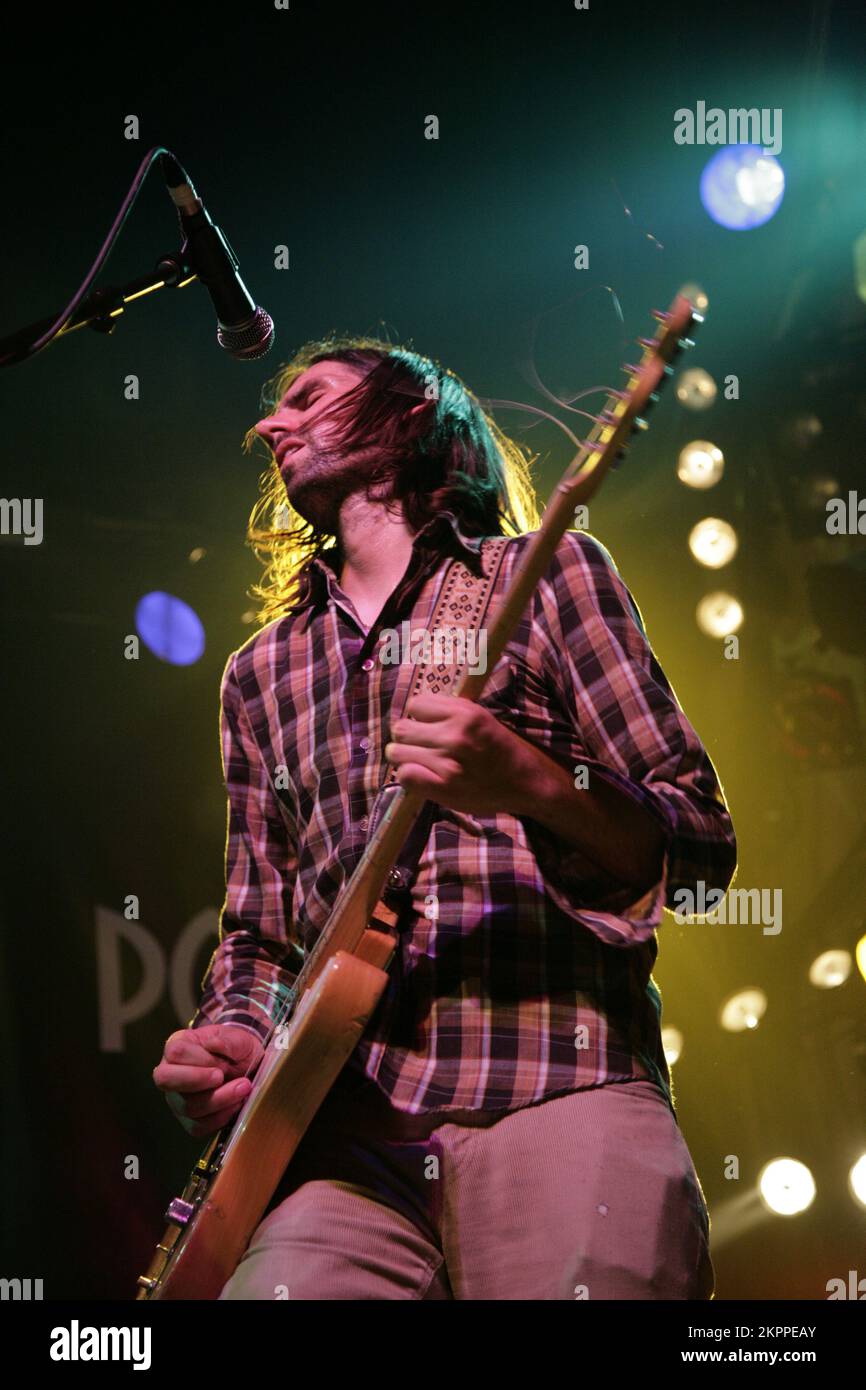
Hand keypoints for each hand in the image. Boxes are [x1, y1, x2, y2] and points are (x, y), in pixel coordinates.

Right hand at [152, 1024, 263, 1137]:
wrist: (248, 1067)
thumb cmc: (237, 1050)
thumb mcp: (238, 1038)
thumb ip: (228, 1040)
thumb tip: (214, 1044)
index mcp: (178, 1045)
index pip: (175, 1053)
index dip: (200, 1060)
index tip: (222, 1064)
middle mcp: (171, 1073)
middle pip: (166, 1080)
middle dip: (197, 1081)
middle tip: (221, 1077)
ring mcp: (177, 1099)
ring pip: (187, 1106)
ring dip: (219, 1099)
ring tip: (242, 1088)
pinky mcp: (188, 1120)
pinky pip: (198, 1126)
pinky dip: (221, 1117)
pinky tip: (236, 1104)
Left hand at [384, 693, 552, 816]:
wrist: (527, 782)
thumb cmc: (502, 749)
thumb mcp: (481, 718)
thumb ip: (450, 712)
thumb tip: (414, 710)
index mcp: (465, 712)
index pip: (415, 705)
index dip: (419, 717)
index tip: (427, 726)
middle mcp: (455, 734)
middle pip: (401, 729)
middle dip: (408, 738)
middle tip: (421, 747)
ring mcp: (448, 762)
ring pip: (397, 752)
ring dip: (406, 758)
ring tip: (421, 763)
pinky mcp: (444, 787)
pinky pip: (405, 775)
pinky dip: (409, 776)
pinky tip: (422, 777)